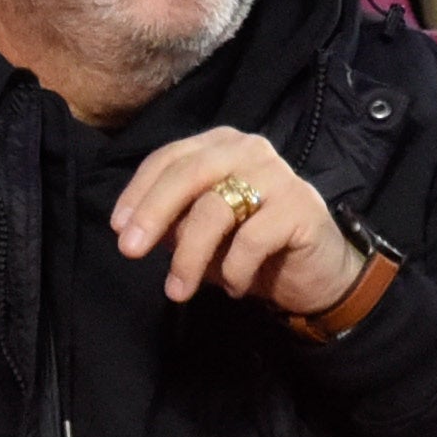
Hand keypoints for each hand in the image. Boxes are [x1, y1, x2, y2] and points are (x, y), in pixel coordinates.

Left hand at [110, 124, 369, 315]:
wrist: (317, 274)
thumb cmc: (252, 248)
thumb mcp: (202, 230)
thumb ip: (174, 219)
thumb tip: (135, 229)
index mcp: (221, 146)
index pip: (169, 158)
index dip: (138, 193)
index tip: (119, 229)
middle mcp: (250, 150)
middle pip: (188, 174)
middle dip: (153, 214)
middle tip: (130, 251)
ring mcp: (279, 175)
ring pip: (214, 210)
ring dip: (189, 256)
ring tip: (178, 290)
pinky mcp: (301, 207)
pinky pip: (250, 240)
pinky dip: (233, 270)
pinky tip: (234, 287)